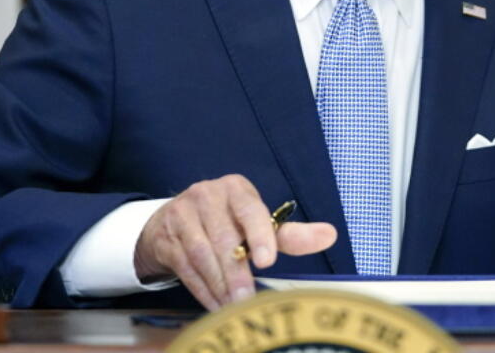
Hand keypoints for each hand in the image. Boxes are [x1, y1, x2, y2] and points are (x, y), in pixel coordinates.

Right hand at [135, 174, 336, 309]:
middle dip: (237, 272)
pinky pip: (185, 266)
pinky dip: (202, 289)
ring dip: (219, 284)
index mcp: (235, 189)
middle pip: (224, 238)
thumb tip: (329, 235)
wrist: (170, 222)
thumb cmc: (225, 223)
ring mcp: (182, 214)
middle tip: (248, 299)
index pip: (249, 210)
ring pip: (202, 254)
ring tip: (233, 306)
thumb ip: (290, 233)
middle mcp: (207, 195)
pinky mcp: (165, 237)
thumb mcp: (256, 223)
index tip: (267, 260)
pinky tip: (215, 303)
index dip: (259, 234)